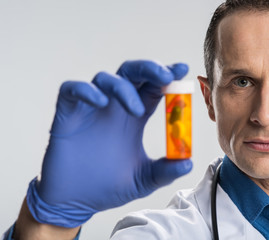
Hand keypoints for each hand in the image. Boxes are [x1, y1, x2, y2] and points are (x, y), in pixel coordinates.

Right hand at [26, 60, 192, 227]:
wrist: (75, 201)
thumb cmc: (109, 186)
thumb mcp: (143, 179)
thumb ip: (165, 171)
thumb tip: (188, 162)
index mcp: (135, 116)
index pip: (153, 87)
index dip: (167, 75)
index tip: (182, 69)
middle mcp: (114, 106)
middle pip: (132, 73)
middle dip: (150, 68)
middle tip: (166, 76)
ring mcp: (91, 108)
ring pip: (105, 78)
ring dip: (123, 87)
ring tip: (136, 110)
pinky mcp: (68, 113)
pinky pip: (72, 89)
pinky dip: (86, 90)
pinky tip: (100, 102)